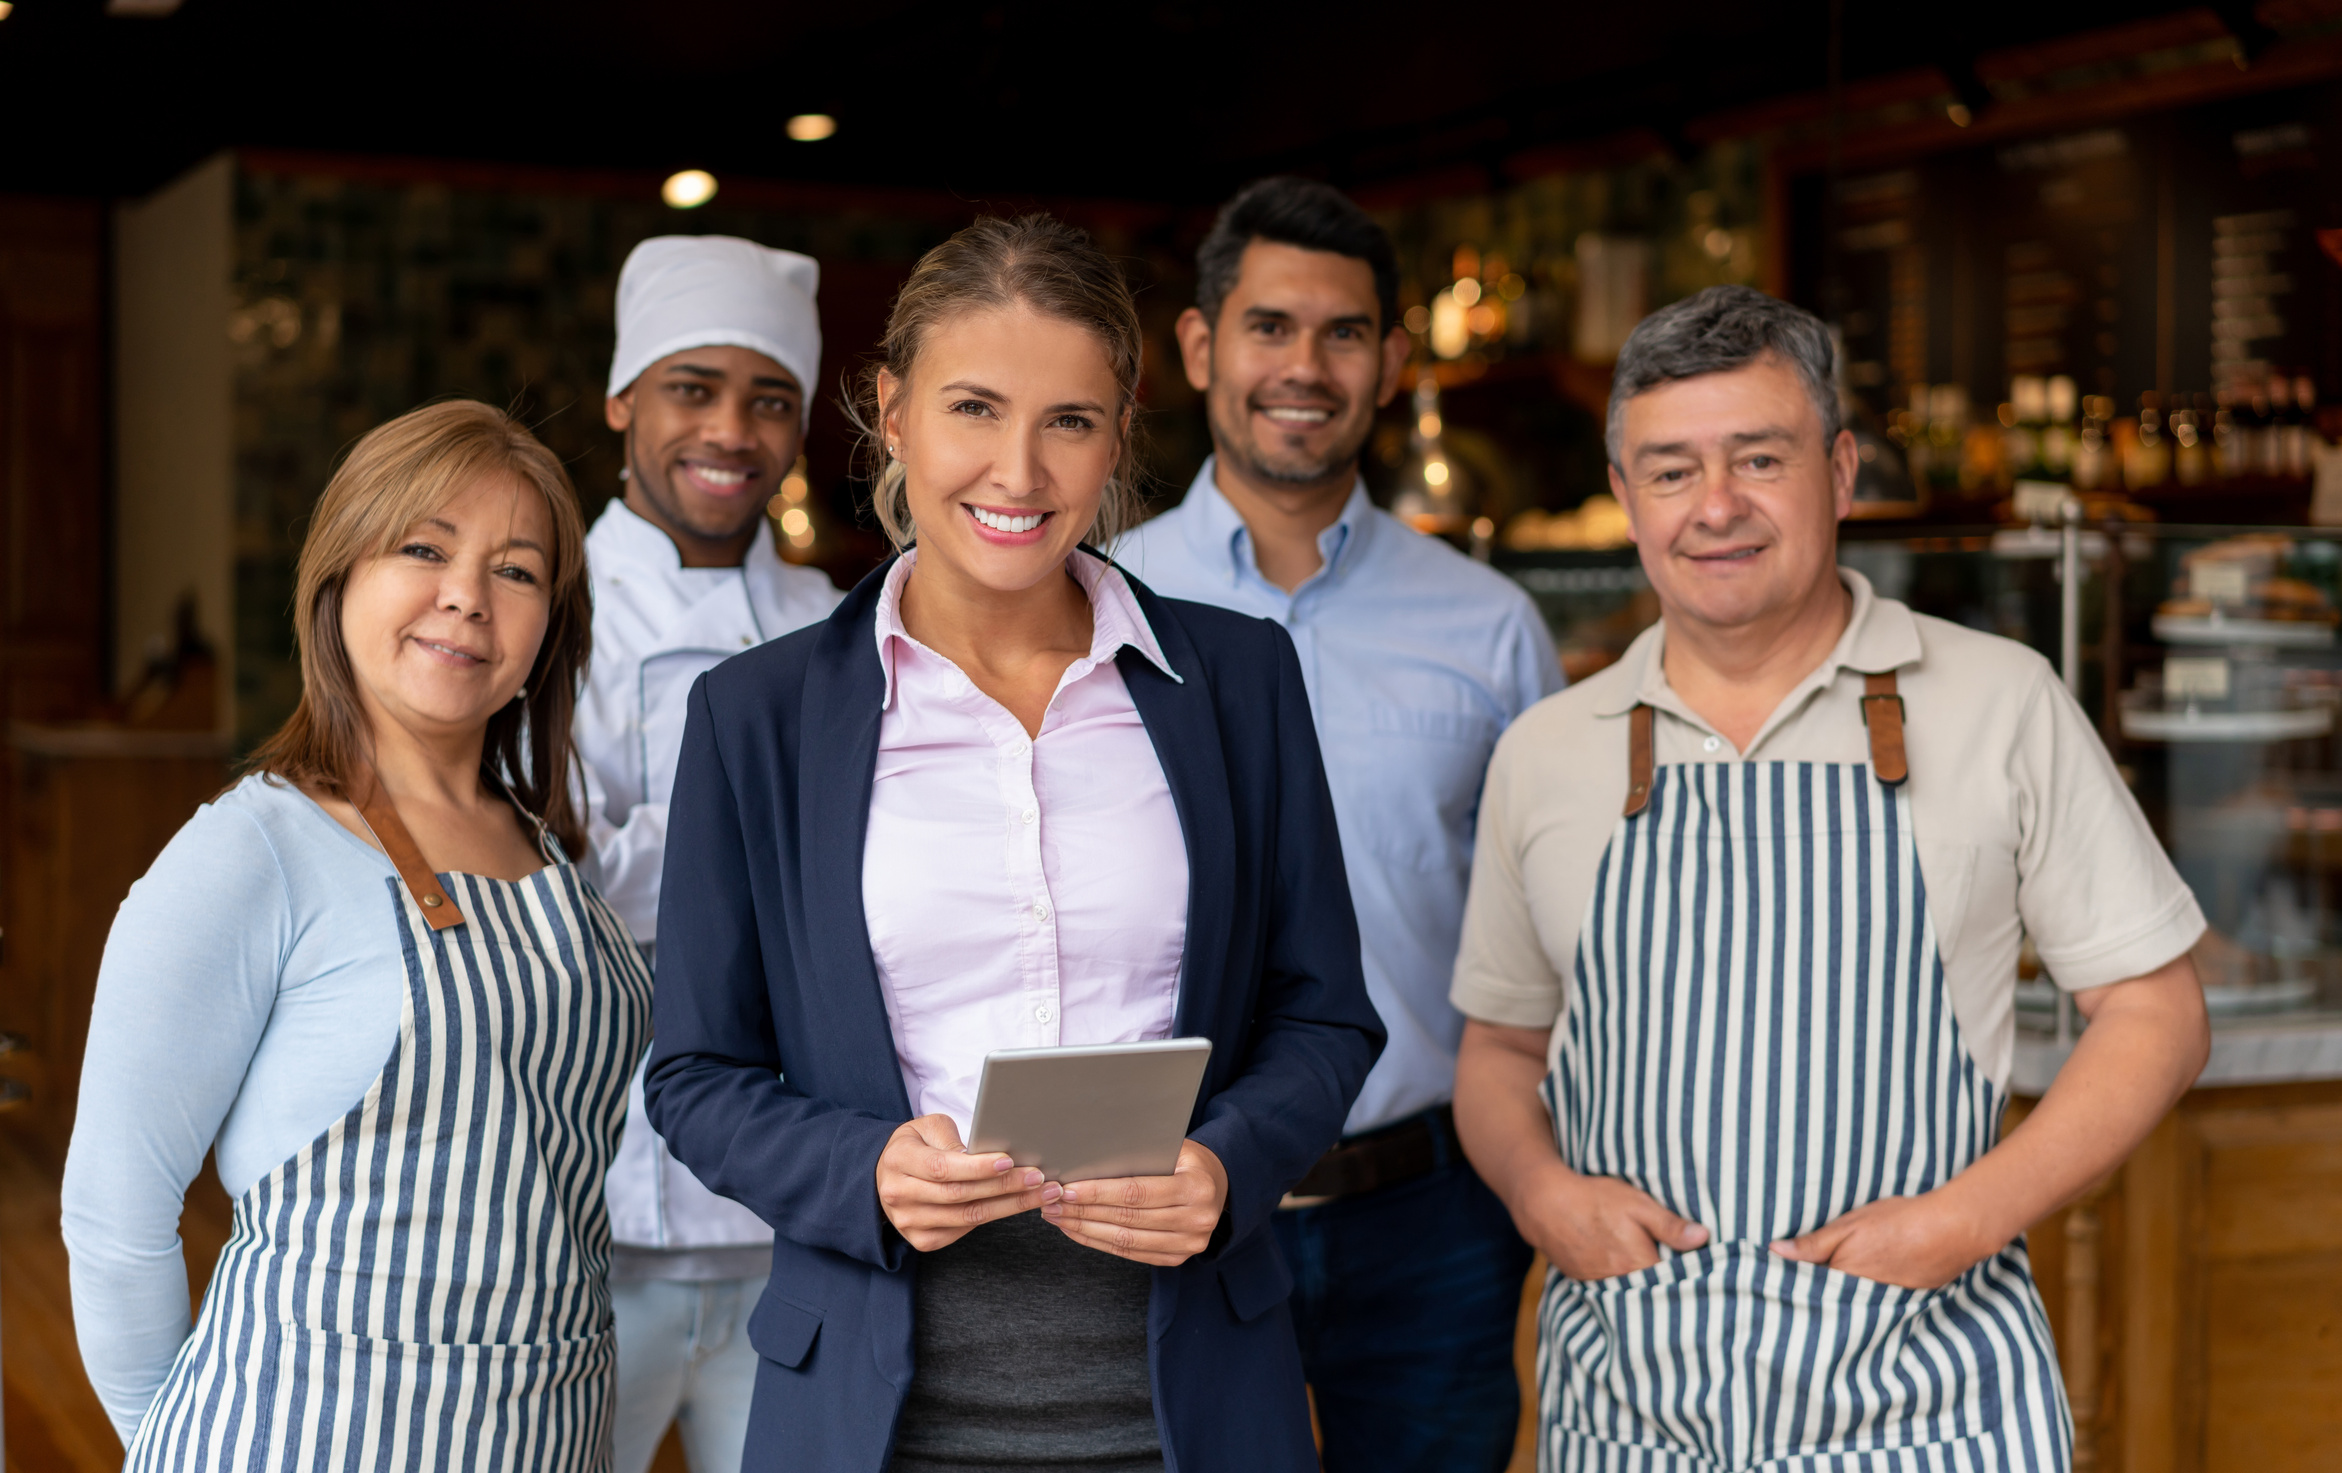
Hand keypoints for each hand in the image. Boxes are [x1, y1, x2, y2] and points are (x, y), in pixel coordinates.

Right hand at [875, 1114, 1054, 1252]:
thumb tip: (986, 1155)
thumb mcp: (928, 1127)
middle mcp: (900, 1195)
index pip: (942, 1168)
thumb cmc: (916, 1145)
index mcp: (900, 1160)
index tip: (1009, 1161)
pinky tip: (1017, 1205)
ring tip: (1041, 1193)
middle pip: (960, 1195)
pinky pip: (964, 1231)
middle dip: (1005, 1186)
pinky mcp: (922, 1240)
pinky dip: (994, 1217)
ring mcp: (909, 1222)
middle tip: (1039, 1177)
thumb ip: (953, 1139)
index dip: (978, 1167)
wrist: (887, 1175)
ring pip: (968, 1217)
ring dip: (1009, 1206)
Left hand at [1042, 1139, 1227, 1266]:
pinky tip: (1076, 1230)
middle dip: (1084, 1211)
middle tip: (1052, 1202)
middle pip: (1128, 1219)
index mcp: (1196, 1187)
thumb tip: (1089, 1156)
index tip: (1068, 1188)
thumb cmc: (1188, 1161)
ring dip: (1085, 1229)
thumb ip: (1140, 1154)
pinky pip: (1130, 1253)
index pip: (1137, 1193)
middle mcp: (1196, 1220)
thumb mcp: (1173, 1148)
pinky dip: (1099, 1242)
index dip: (1099, 1192)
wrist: (1219, 1186)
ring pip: (1125, 1240)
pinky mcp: (1176, 1258)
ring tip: (1057, 1216)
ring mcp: (1188, 1244)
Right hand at [1515, 1162, 1709, 1281]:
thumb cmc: (1595, 1199)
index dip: (1690, 1279)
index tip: (1705, 1276)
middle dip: (1669, 1287)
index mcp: (1640, 1264)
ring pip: (1633, 1293)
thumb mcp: (1638, 1204)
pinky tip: (1627, 1270)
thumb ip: (1670, 1225)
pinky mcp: (1586, 1282)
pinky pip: (1612, 1289)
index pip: (1675, 1283)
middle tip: (1683, 1277)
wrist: (1545, 1204)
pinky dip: (1623, 1283)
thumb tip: (1704, 1238)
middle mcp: (1621, 1282)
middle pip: (1654, 1291)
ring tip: (1656, 1274)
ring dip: (1644, 1286)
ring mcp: (1601, 1284)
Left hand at [1770, 1193, 1993, 1289]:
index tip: (1769, 1289)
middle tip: (1784, 1301)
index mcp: (1841, 1279)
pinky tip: (1852, 1301)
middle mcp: (1860, 1300)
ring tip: (1813, 1305)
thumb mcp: (1848, 1225)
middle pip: (1827, 1304)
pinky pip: (1872, 1309)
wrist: (1951, 1230)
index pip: (1805, 1290)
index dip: (1789, 1287)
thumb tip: (1774, 1251)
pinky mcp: (1902, 1304)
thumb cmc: (1897, 1222)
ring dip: (1835, 1305)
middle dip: (1809, 1302)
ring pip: (1849, 1309)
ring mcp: (1883, 1305)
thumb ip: (1812, 1244)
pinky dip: (1861, 1306)